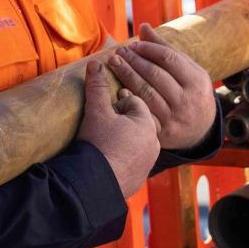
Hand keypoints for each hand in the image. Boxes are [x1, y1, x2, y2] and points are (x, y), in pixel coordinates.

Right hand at [77, 58, 159, 196]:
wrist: (95, 184)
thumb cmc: (98, 145)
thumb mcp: (96, 112)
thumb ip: (97, 87)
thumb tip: (95, 63)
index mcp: (146, 123)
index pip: (134, 102)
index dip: (117, 103)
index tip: (105, 110)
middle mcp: (154, 141)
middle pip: (139, 121)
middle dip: (124, 120)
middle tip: (105, 125)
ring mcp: (148, 161)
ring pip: (138, 141)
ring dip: (126, 138)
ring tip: (107, 142)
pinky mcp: (140, 176)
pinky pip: (135, 160)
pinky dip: (126, 156)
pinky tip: (111, 157)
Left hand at [109, 22, 217, 151]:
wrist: (201, 130)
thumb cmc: (190, 91)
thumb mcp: (187, 70)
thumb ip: (165, 49)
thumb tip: (143, 26)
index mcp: (197, 80)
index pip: (169, 59)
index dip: (148, 49)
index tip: (133, 45)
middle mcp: (187, 99)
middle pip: (155, 75)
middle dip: (133, 61)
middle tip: (118, 52)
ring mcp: (175, 117)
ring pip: (146, 93)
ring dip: (127, 76)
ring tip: (114, 64)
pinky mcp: (163, 132)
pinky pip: (142, 112)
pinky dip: (128, 99)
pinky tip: (117, 89)